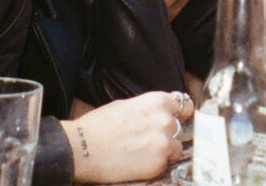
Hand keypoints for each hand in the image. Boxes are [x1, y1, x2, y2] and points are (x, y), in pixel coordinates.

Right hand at [65, 90, 191, 182]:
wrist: (82, 148)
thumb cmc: (98, 126)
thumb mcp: (126, 105)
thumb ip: (149, 109)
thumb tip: (161, 112)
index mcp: (157, 101)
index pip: (183, 106)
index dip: (177, 114)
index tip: (175, 120)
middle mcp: (165, 120)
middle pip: (179, 127)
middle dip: (168, 133)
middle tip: (148, 139)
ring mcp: (164, 142)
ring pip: (176, 147)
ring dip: (165, 150)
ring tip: (142, 152)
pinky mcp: (159, 163)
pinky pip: (165, 164)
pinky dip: (155, 164)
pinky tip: (138, 162)